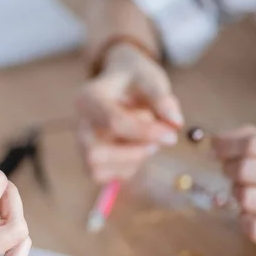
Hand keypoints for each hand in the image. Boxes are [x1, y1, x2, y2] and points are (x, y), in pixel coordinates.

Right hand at [76, 43, 183, 183]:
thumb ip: (162, 98)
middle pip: (95, 154)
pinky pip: (103, 176)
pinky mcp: (89, 158)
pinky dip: (125, 169)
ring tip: (145, 143)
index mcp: (90, 97)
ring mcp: (81, 142)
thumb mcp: (151, 78)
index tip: (172, 135)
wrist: (119, 81)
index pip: (114, 123)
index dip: (146, 133)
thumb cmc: (135, 78)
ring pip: (97, 169)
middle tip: (155, 143)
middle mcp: (80, 122)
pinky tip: (135, 150)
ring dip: (130, 162)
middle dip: (131, 154)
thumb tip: (175, 124)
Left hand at [212, 125, 255, 252]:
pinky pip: (254, 229)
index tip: (216, 148)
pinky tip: (252, 215)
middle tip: (231, 171)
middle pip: (245, 170)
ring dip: (237, 194)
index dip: (226, 146)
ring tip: (246, 193)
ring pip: (246, 198)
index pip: (253, 145)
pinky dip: (244, 220)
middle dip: (229, 168)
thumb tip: (218, 141)